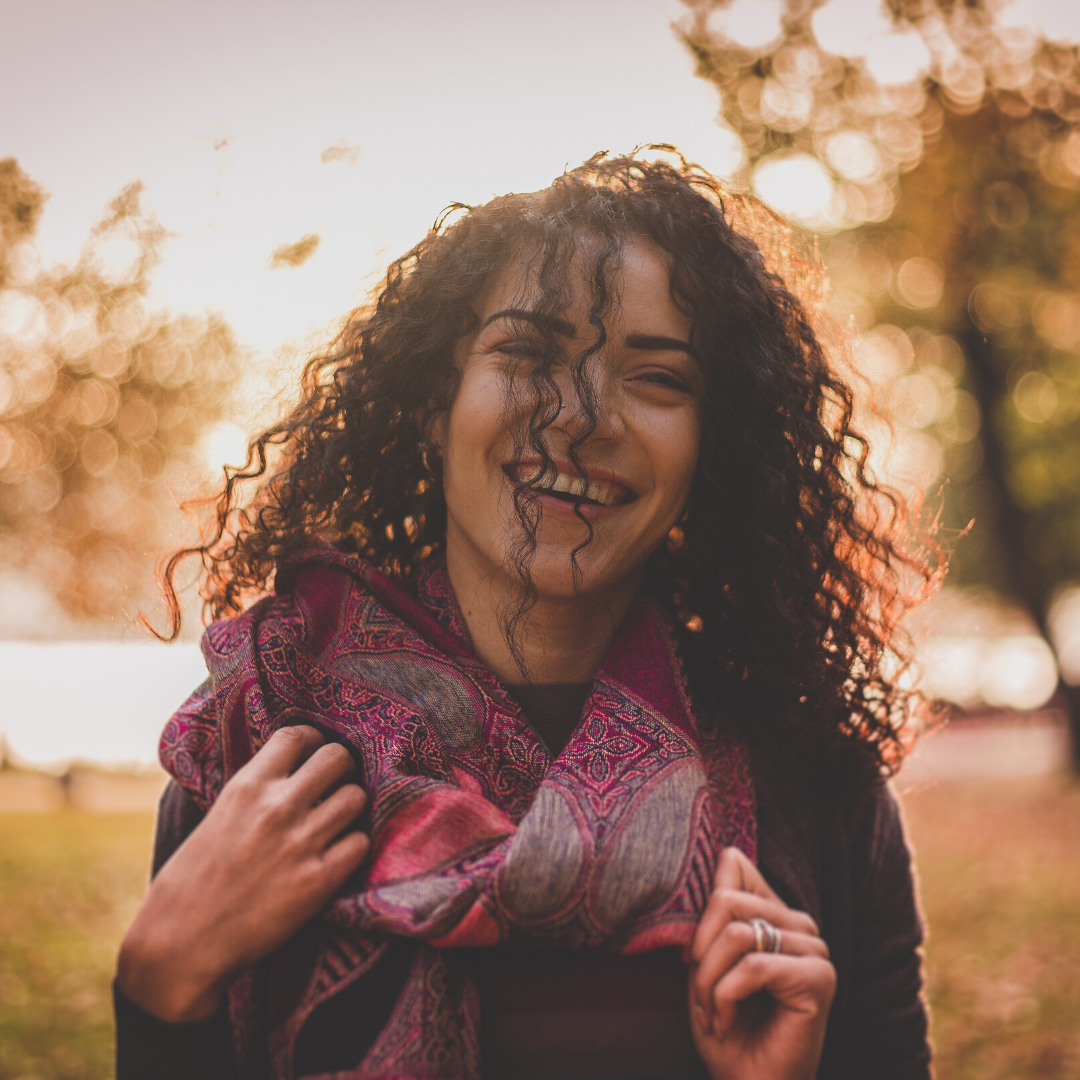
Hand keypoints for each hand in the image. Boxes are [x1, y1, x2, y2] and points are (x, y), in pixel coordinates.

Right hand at [117, 725, 369, 1021]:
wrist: (180, 945)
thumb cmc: (191, 882)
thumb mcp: (217, 816)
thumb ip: (254, 790)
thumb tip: (288, 769)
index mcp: (247, 786)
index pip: (298, 736)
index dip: (314, 742)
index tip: (315, 755)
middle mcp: (277, 807)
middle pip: (338, 758)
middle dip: (342, 770)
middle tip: (334, 788)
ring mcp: (300, 842)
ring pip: (356, 797)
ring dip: (351, 809)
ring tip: (337, 823)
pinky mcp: (319, 880)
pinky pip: (360, 843)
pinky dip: (353, 847)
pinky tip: (337, 856)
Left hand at [688, 847, 835, 1079]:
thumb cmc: (724, 1026)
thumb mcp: (705, 960)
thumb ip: (712, 913)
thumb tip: (716, 859)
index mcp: (774, 913)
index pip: (734, 863)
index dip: (701, 906)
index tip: (692, 955)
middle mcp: (800, 923)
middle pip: (727, 899)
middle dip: (699, 952)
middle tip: (699, 995)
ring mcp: (815, 949)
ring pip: (738, 934)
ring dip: (708, 980)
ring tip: (710, 1012)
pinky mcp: (819, 978)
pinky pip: (753, 966)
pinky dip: (725, 997)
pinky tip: (723, 1023)